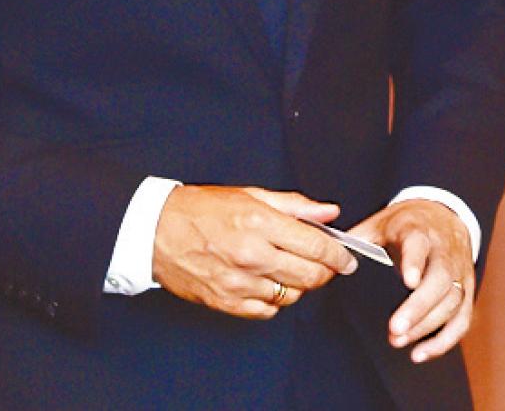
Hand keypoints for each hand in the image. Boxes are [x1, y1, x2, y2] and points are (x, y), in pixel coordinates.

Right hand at [152, 185, 357, 318]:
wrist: (156, 231)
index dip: (340, 255)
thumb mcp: (249, 194)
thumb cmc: (200, 209)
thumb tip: (328, 212)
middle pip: (311, 276)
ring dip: (300, 285)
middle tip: (328, 266)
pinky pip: (268, 310)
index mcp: (260, 222)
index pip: (317, 246)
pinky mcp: (228, 302)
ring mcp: (240, 282)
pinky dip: (275, 300)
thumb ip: (294, 205)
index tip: (348, 258)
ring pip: (292, 296)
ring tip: (291, 269)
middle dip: (327, 272)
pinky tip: (270, 283)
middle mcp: (253, 255)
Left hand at [348, 199, 473, 362]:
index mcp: (419, 231)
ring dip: (426, 326)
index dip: (415, 262)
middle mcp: (444, 252)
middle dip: (419, 307)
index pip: (419, 245)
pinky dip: (444, 341)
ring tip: (399, 341)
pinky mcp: (467, 291)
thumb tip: (330, 254)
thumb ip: (358, 238)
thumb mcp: (381, 222)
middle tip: (395, 329)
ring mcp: (459, 272)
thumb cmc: (408, 223)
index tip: (409, 280)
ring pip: (452, 302)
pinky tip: (421, 353)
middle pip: (440, 280)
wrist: (444, 215)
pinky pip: (462, 320)